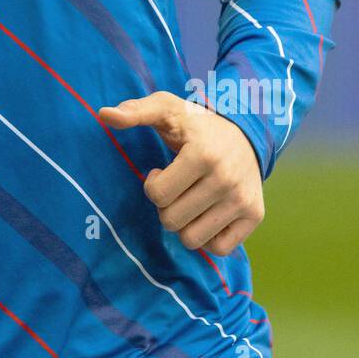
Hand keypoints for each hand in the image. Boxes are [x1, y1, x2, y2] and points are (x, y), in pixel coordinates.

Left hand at [98, 92, 263, 255]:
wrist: (245, 133)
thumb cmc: (196, 125)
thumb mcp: (165, 109)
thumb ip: (134, 111)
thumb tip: (104, 114)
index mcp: (203, 154)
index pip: (157, 194)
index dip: (153, 184)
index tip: (162, 170)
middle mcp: (226, 179)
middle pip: (171, 220)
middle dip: (166, 206)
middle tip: (177, 187)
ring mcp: (243, 200)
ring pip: (192, 239)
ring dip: (185, 223)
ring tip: (191, 200)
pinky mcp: (255, 216)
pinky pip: (219, 249)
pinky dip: (208, 237)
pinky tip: (207, 213)